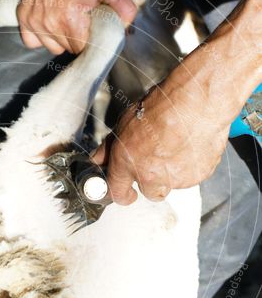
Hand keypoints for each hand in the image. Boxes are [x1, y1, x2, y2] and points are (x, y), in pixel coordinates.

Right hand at [17, 0, 136, 54]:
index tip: (92, 31)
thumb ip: (125, 8)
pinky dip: (42, 37)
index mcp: (71, 21)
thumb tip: (127, 30)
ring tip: (66, 20)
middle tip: (81, 21)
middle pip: (68, 50)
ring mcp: (34, 22)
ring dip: (61, 39)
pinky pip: (33, 42)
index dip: (91, 43)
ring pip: (53, 48)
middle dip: (77, 40)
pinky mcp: (24, 19)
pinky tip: (50, 23)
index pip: (83, 50)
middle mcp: (50, 25)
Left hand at [91, 72, 229, 204]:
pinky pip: (193, 176)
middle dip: (152, 181)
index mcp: (127, 163)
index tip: (126, 193)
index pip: (118, 193)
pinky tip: (191, 145)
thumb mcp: (125, 122)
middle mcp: (150, 176)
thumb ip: (109, 147)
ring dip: (173, 172)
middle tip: (158, 159)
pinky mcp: (198, 176)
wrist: (197, 102)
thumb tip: (98, 159)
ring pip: (173, 184)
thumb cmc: (163, 106)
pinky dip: (192, 165)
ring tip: (177, 146)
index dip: (122, 195)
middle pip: (150, 193)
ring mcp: (175, 179)